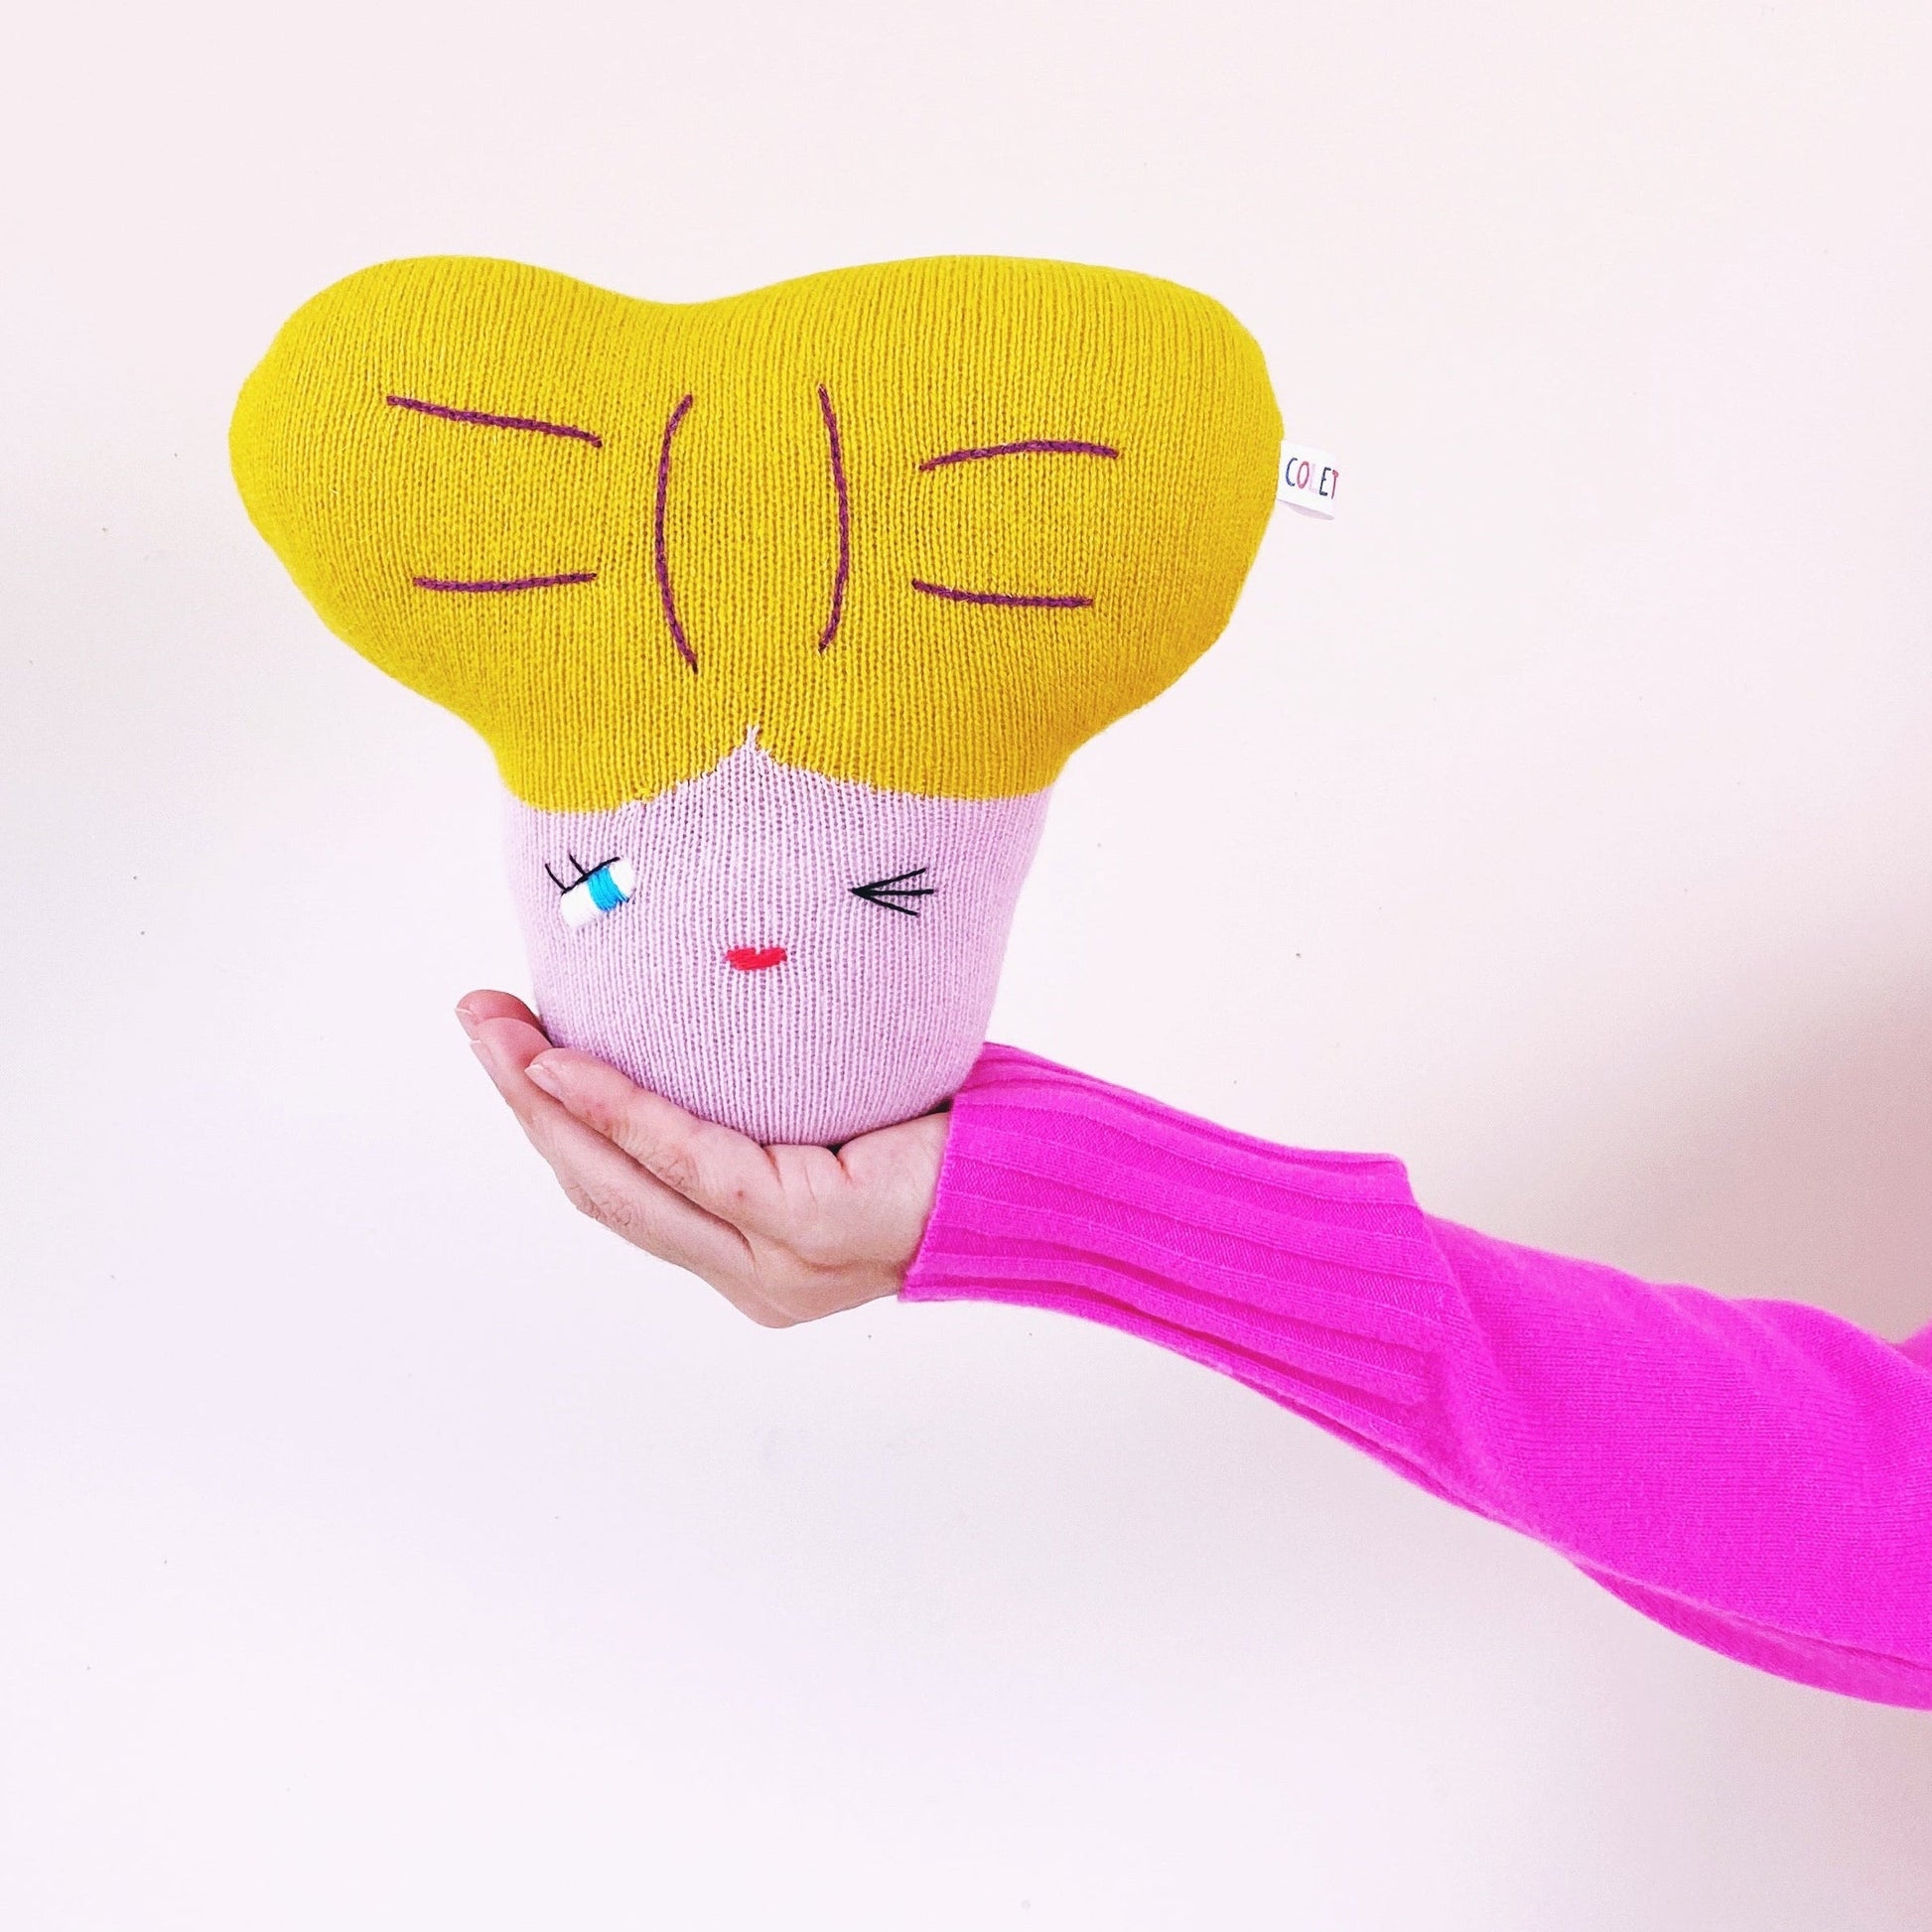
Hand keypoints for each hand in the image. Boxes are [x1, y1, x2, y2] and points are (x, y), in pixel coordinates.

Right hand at [455, 991, 948, 1326]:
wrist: (1051, 1171)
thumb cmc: (953, 1126)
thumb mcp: (832, 1112)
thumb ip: (761, 1100)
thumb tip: (699, 1007)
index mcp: (752, 1258)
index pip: (627, 1193)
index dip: (555, 1124)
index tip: (508, 1044)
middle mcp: (751, 1278)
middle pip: (604, 1191)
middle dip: (524, 1103)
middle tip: (476, 1018)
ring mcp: (774, 1266)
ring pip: (627, 1184)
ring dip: (546, 1102)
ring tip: (496, 1029)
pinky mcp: (804, 1229)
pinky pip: (692, 1161)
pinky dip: (621, 1112)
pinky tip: (567, 1065)